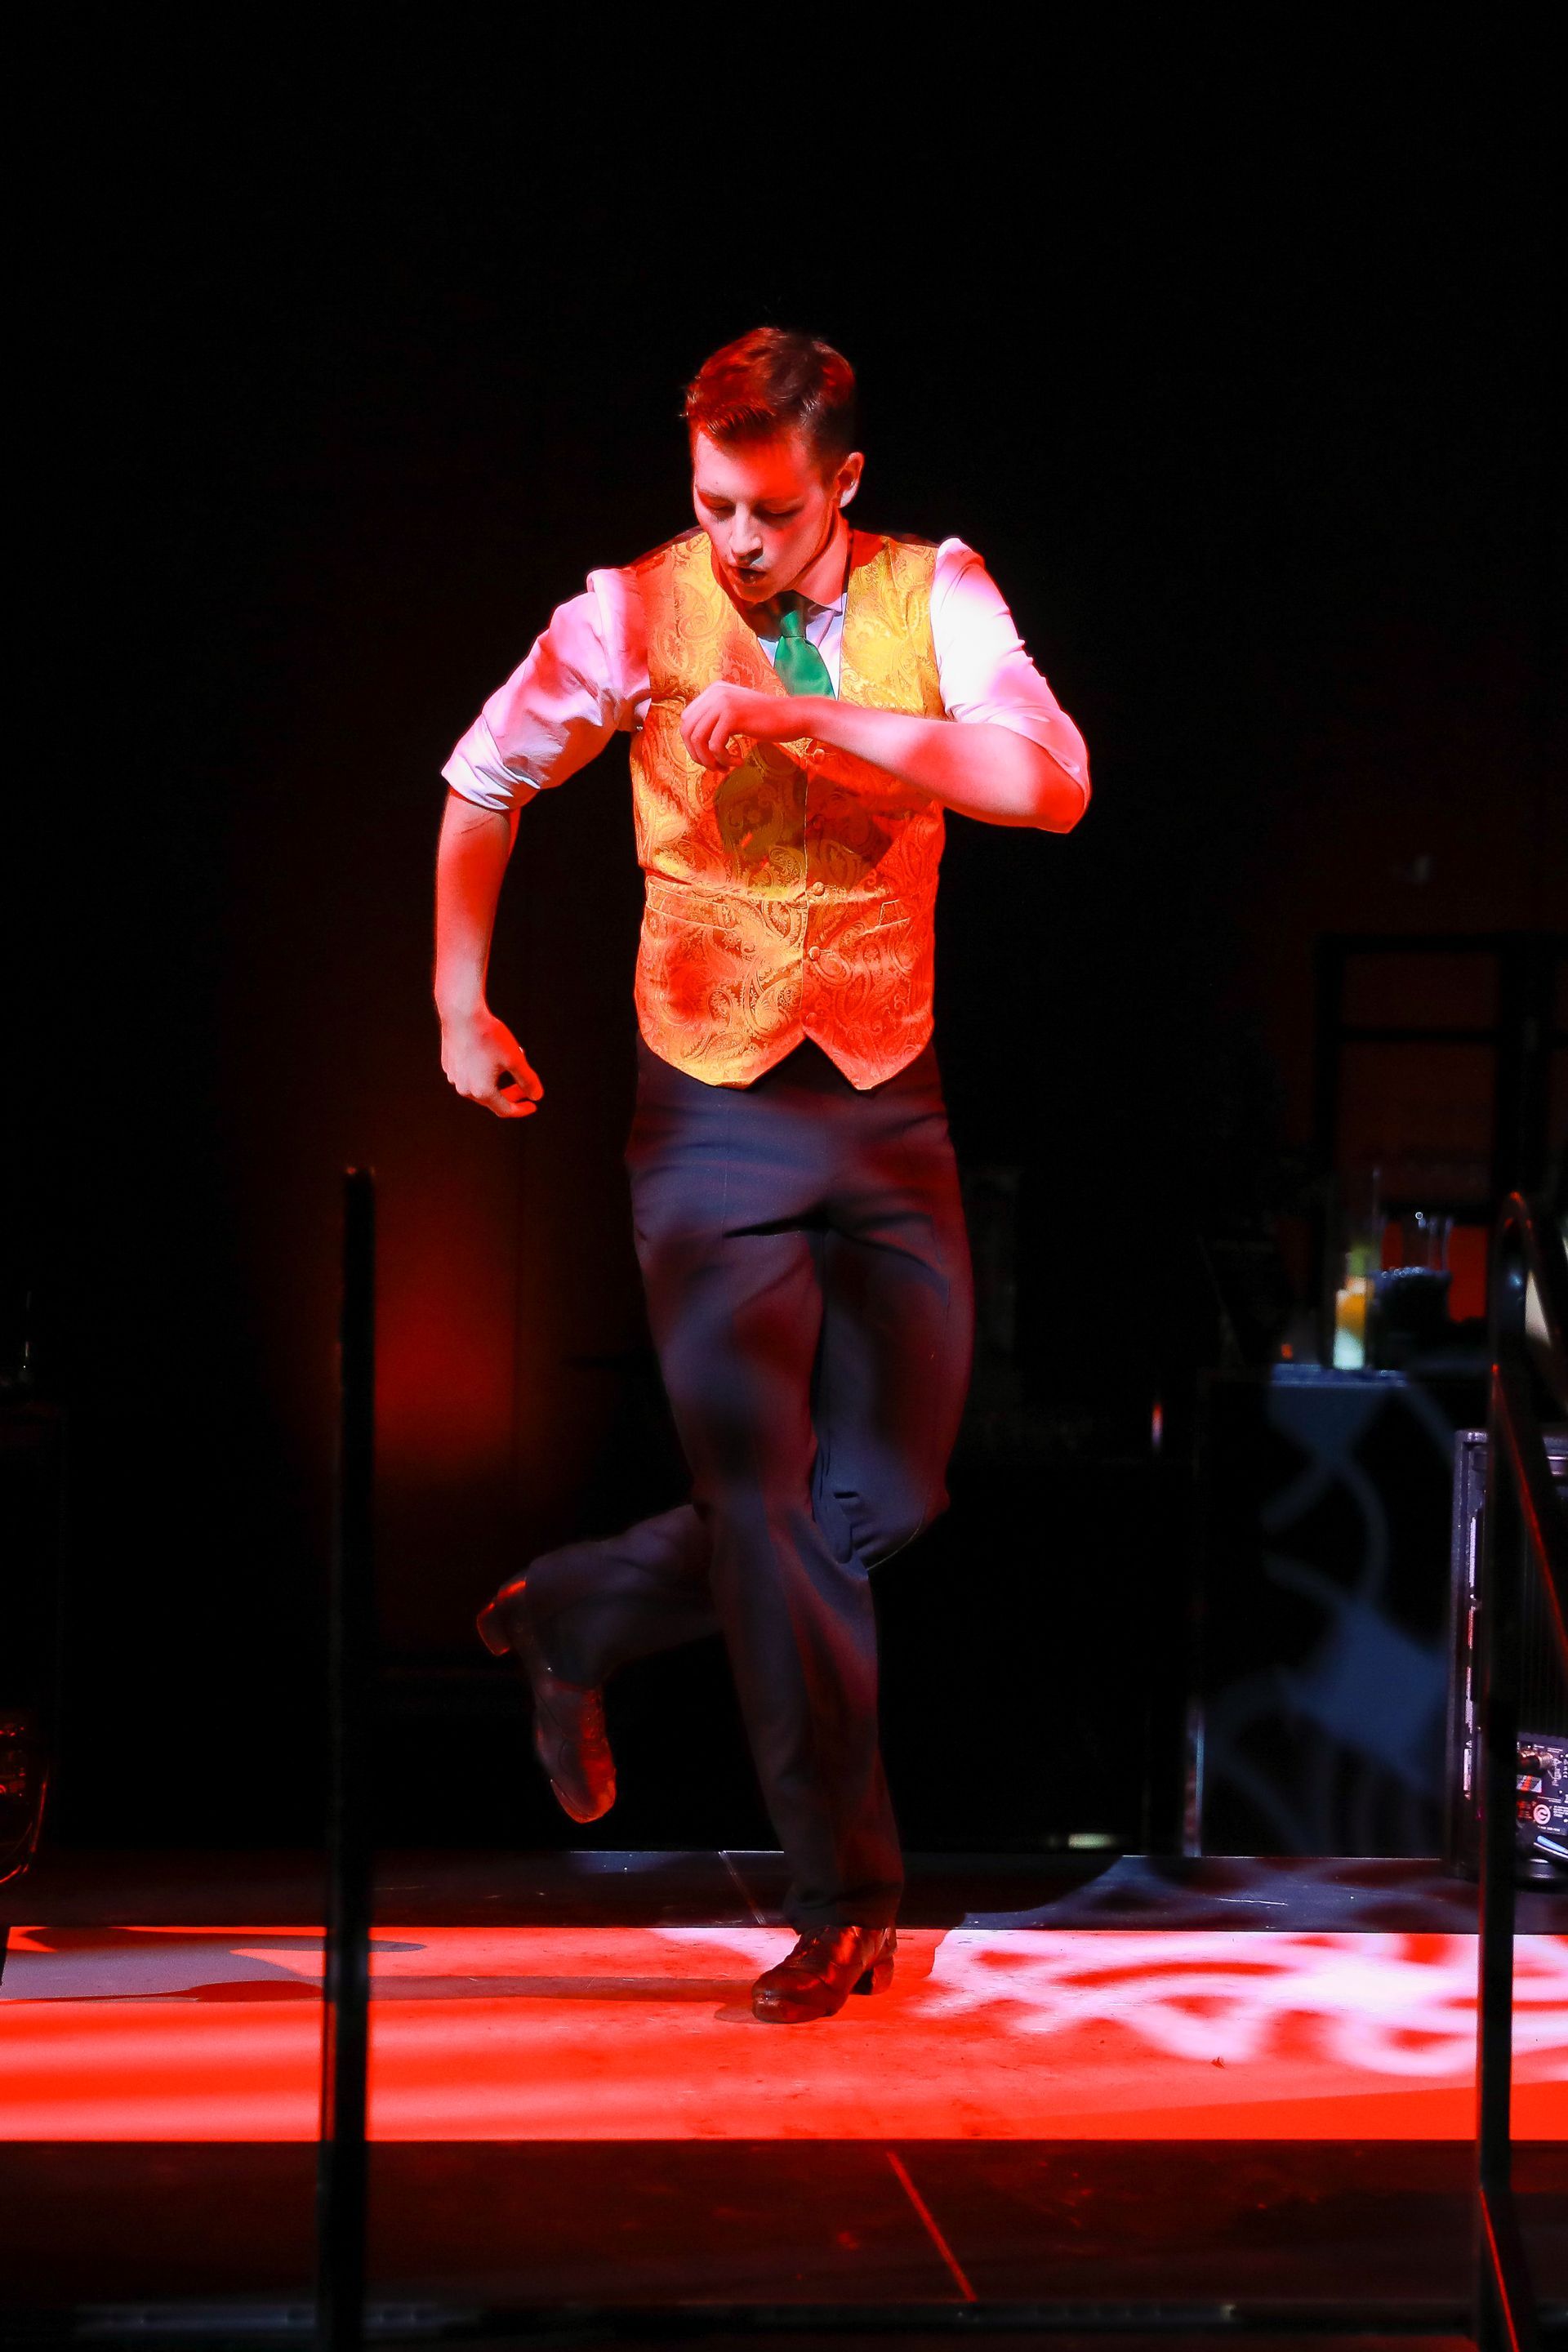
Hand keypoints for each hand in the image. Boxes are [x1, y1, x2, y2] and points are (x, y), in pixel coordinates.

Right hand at [440, 1007, 542, 1119]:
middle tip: (524, 1087)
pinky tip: (491, 1056)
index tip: (532, 1105)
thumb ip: (528, 1080)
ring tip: (509, 1064)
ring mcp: (454, 1077)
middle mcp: (465, 1089)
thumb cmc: (489, 1036)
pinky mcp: (449, 1065)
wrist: (462, 1014)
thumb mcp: (515, 1059)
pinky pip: (469, 1075)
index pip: (505, 1110)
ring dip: (497, 1081)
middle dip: (510, 1094)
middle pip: (492, 1100)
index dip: (521, 1109)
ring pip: (479, 1086)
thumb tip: (536, 1096)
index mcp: (482, 1091)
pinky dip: (482, 1072)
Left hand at [680, 682, 808, 770]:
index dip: (693, 744)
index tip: (710, 757)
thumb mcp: (736, 714)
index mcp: (713, 691)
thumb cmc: (768, 720)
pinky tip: (739, 762)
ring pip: (698, 739)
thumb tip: (693, 743)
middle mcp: (715, 693)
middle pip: (687, 730)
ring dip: (709, 760)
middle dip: (698, 754)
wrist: (793, 716)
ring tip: (725, 767)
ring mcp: (723, 702)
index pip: (687, 720)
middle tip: (715, 767)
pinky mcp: (733, 715)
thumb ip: (715, 720)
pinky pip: (715, 746)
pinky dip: (724, 759)